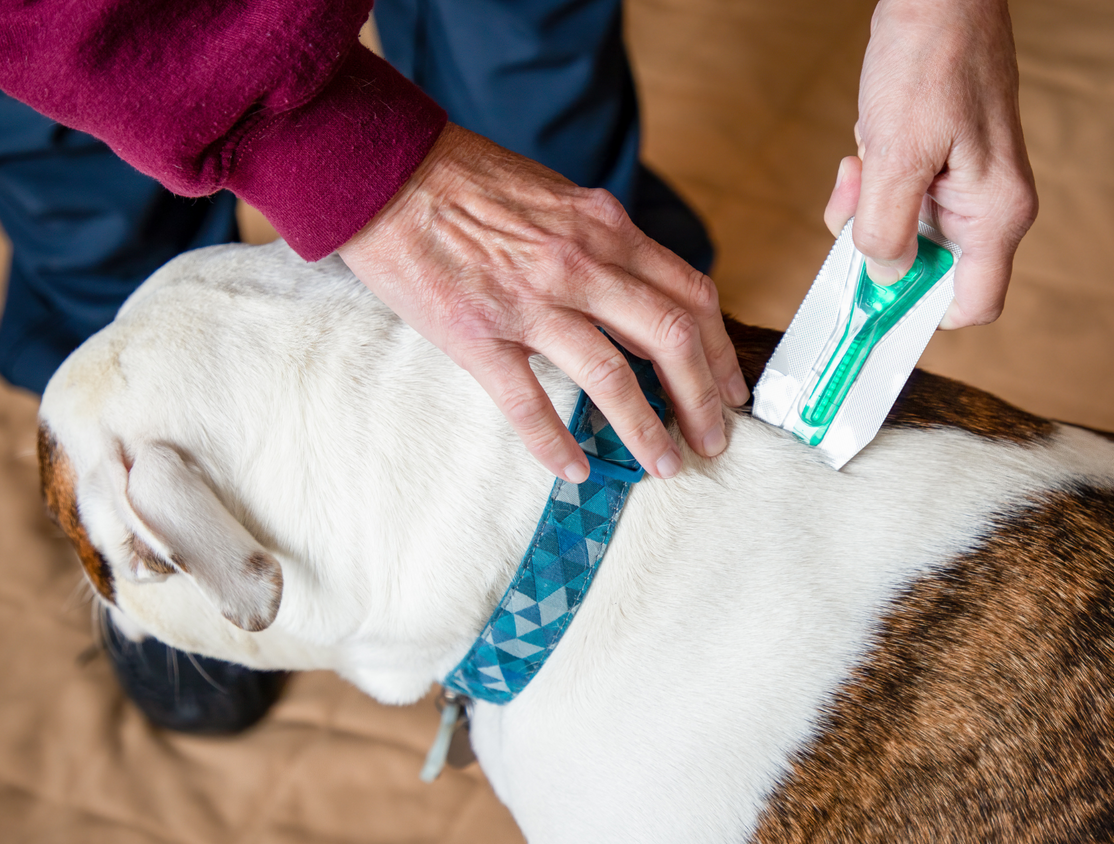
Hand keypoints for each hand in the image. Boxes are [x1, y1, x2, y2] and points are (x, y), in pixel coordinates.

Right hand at [338, 124, 748, 481]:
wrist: (383, 172)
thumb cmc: (467, 183)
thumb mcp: (558, 199)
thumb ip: (603, 246)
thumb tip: (641, 298)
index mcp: (605, 228)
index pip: (690, 294)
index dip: (719, 350)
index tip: (729, 391)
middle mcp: (579, 262)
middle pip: (670, 339)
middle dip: (701, 401)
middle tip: (712, 442)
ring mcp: (528, 300)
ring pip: (612, 376)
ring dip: (646, 429)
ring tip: (663, 465)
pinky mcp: (477, 333)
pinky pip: (528, 401)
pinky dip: (555, 443)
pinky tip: (573, 469)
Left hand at [825, 0, 1037, 328]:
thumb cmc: (932, 60)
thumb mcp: (896, 153)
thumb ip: (887, 226)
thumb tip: (883, 273)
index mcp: (996, 214)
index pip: (973, 304)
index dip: (922, 313)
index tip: (874, 301)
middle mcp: (988, 207)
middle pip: (928, 271)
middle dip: (879, 247)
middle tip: (854, 203)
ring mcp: (964, 186)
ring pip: (906, 235)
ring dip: (868, 209)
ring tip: (859, 162)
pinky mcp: (940, 166)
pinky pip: (898, 200)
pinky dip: (871, 184)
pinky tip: (865, 146)